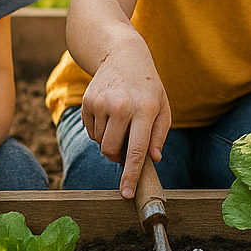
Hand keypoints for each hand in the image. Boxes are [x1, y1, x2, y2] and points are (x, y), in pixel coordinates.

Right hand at [81, 50, 171, 198]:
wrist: (123, 56)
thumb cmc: (147, 86)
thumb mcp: (162, 107)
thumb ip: (159, 135)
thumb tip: (152, 159)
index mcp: (145, 110)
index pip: (136, 150)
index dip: (131, 174)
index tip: (126, 194)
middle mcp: (121, 106)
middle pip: (111, 150)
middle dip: (117, 156)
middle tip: (126, 145)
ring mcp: (102, 103)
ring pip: (100, 142)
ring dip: (109, 140)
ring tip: (121, 121)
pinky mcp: (88, 102)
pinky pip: (90, 131)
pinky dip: (99, 130)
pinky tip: (109, 114)